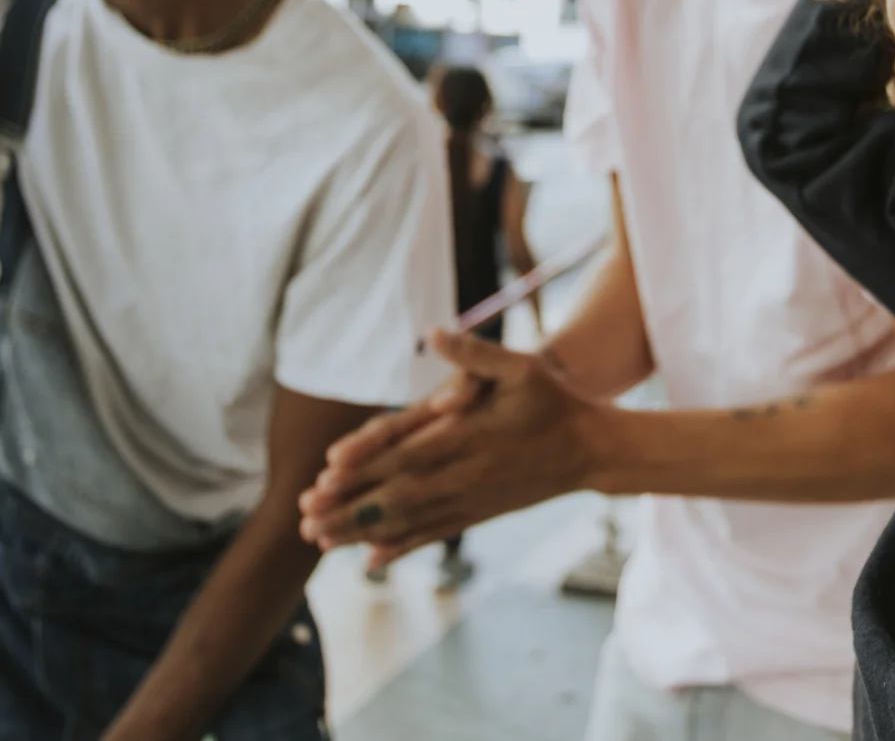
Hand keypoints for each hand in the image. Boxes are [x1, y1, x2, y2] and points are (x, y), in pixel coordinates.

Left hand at [296, 330, 608, 566]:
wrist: (591, 451)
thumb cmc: (552, 402)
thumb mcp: (520, 367)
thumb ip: (474, 354)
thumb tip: (434, 333)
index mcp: (466, 438)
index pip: (405, 453)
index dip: (364, 465)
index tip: (326, 474)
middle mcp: (462, 475)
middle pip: (395, 496)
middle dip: (347, 509)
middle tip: (303, 519)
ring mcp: (468, 500)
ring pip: (407, 521)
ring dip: (360, 532)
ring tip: (319, 541)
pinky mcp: (476, 514)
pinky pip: (431, 534)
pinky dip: (398, 547)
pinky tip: (369, 561)